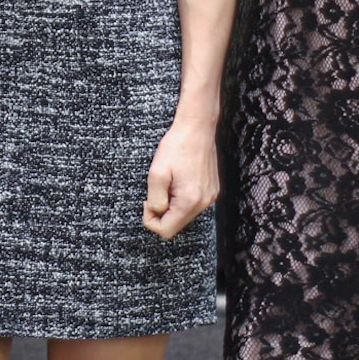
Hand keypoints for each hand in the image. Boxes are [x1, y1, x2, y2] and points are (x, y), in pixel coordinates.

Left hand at [143, 117, 217, 239]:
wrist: (197, 129)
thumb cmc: (176, 147)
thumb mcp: (157, 173)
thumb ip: (155, 199)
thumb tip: (156, 213)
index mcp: (189, 201)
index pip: (166, 231)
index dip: (151, 220)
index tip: (147, 201)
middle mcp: (204, 203)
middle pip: (176, 224)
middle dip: (161, 213)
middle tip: (155, 190)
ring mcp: (210, 197)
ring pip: (184, 215)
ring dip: (171, 205)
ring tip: (168, 183)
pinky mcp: (212, 191)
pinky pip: (192, 204)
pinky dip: (181, 198)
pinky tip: (178, 180)